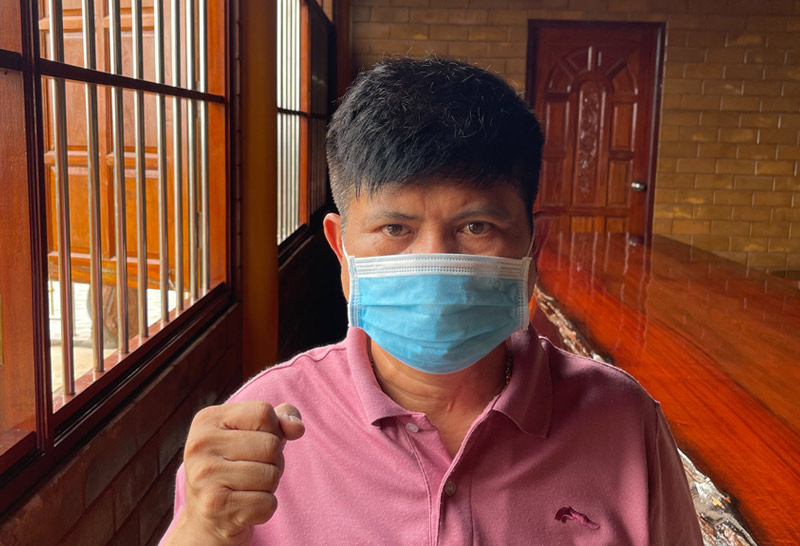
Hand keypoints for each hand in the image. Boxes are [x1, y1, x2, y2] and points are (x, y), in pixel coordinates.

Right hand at [167, 401, 304, 545]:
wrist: (206, 518)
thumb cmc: (236, 466)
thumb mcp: (252, 434)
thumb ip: (280, 421)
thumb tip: (297, 428)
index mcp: (207, 420)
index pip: (263, 412)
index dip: (274, 429)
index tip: (258, 442)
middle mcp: (200, 445)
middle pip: (271, 445)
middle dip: (275, 460)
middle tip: (254, 470)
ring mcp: (205, 477)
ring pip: (272, 475)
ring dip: (270, 485)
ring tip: (249, 487)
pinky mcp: (215, 507)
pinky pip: (267, 503)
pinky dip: (265, 507)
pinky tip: (245, 507)